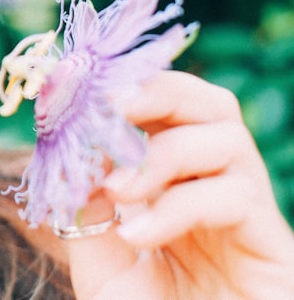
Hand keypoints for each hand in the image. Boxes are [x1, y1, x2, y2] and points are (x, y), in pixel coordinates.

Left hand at [65, 70, 293, 298]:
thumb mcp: (98, 255)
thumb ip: (88, 199)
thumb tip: (76, 143)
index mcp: (174, 181)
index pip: (164, 107)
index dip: (122, 88)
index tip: (70, 89)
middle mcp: (215, 187)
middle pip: (208, 102)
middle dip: (153, 92)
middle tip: (105, 107)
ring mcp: (248, 216)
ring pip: (225, 136)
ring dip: (160, 151)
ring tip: (116, 190)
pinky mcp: (273, 247)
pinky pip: (235, 196)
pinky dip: (177, 206)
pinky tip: (137, 235)